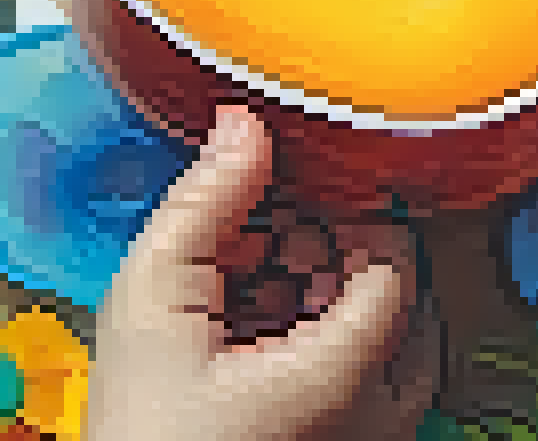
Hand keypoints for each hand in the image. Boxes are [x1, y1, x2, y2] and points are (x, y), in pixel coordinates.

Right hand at [89, 105, 441, 440]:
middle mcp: (381, 412)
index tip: (302, 190)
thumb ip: (205, 204)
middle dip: (329, 248)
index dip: (348, 210)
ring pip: (383, 332)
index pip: (394, 257)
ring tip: (251, 286)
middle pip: (392, 290)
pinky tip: (254, 332)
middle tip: (263, 237)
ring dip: (325, 291)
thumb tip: (242, 127)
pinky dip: (321, 337)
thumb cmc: (142, 437)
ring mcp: (373, 436)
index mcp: (348, 373)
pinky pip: (368, 375)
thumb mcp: (152, 303)